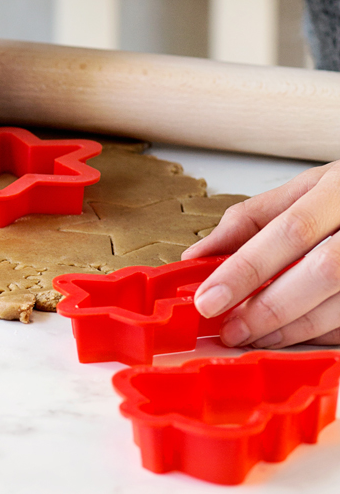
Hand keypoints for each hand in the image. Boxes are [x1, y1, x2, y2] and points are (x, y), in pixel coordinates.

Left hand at [184, 160, 339, 346]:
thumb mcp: (302, 189)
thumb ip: (250, 219)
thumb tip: (198, 255)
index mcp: (339, 189)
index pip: (288, 232)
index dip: (246, 268)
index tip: (208, 297)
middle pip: (321, 272)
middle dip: (268, 307)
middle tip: (230, 329)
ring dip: (294, 328)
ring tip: (254, 335)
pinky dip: (321, 332)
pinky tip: (293, 335)